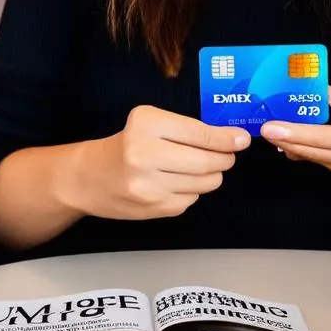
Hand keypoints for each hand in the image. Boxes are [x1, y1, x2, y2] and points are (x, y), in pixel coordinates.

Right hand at [54, 105, 250, 220]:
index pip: (201, 134)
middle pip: (208, 161)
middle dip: (225, 158)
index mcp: (146, 124)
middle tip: (227, 155)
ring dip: (211, 175)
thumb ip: (188, 130)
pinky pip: (191, 200)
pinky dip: (192, 191)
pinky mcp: (153, 208)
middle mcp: (145, 154)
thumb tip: (233, 139)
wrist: (88, 177)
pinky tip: (177, 182)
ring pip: (205, 183)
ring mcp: (149, 185)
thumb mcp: (150, 123)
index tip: (242, 139)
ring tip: (200, 167)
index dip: (228, 139)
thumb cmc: (125, 145)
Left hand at [260, 87, 330, 203]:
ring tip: (272, 133)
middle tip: (265, 129)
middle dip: (288, 141)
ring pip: (316, 159)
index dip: (299, 132)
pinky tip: (288, 144)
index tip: (276, 126)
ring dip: (292, 147)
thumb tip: (326, 91)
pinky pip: (320, 163)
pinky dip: (303, 153)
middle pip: (317, 151)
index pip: (329, 137)